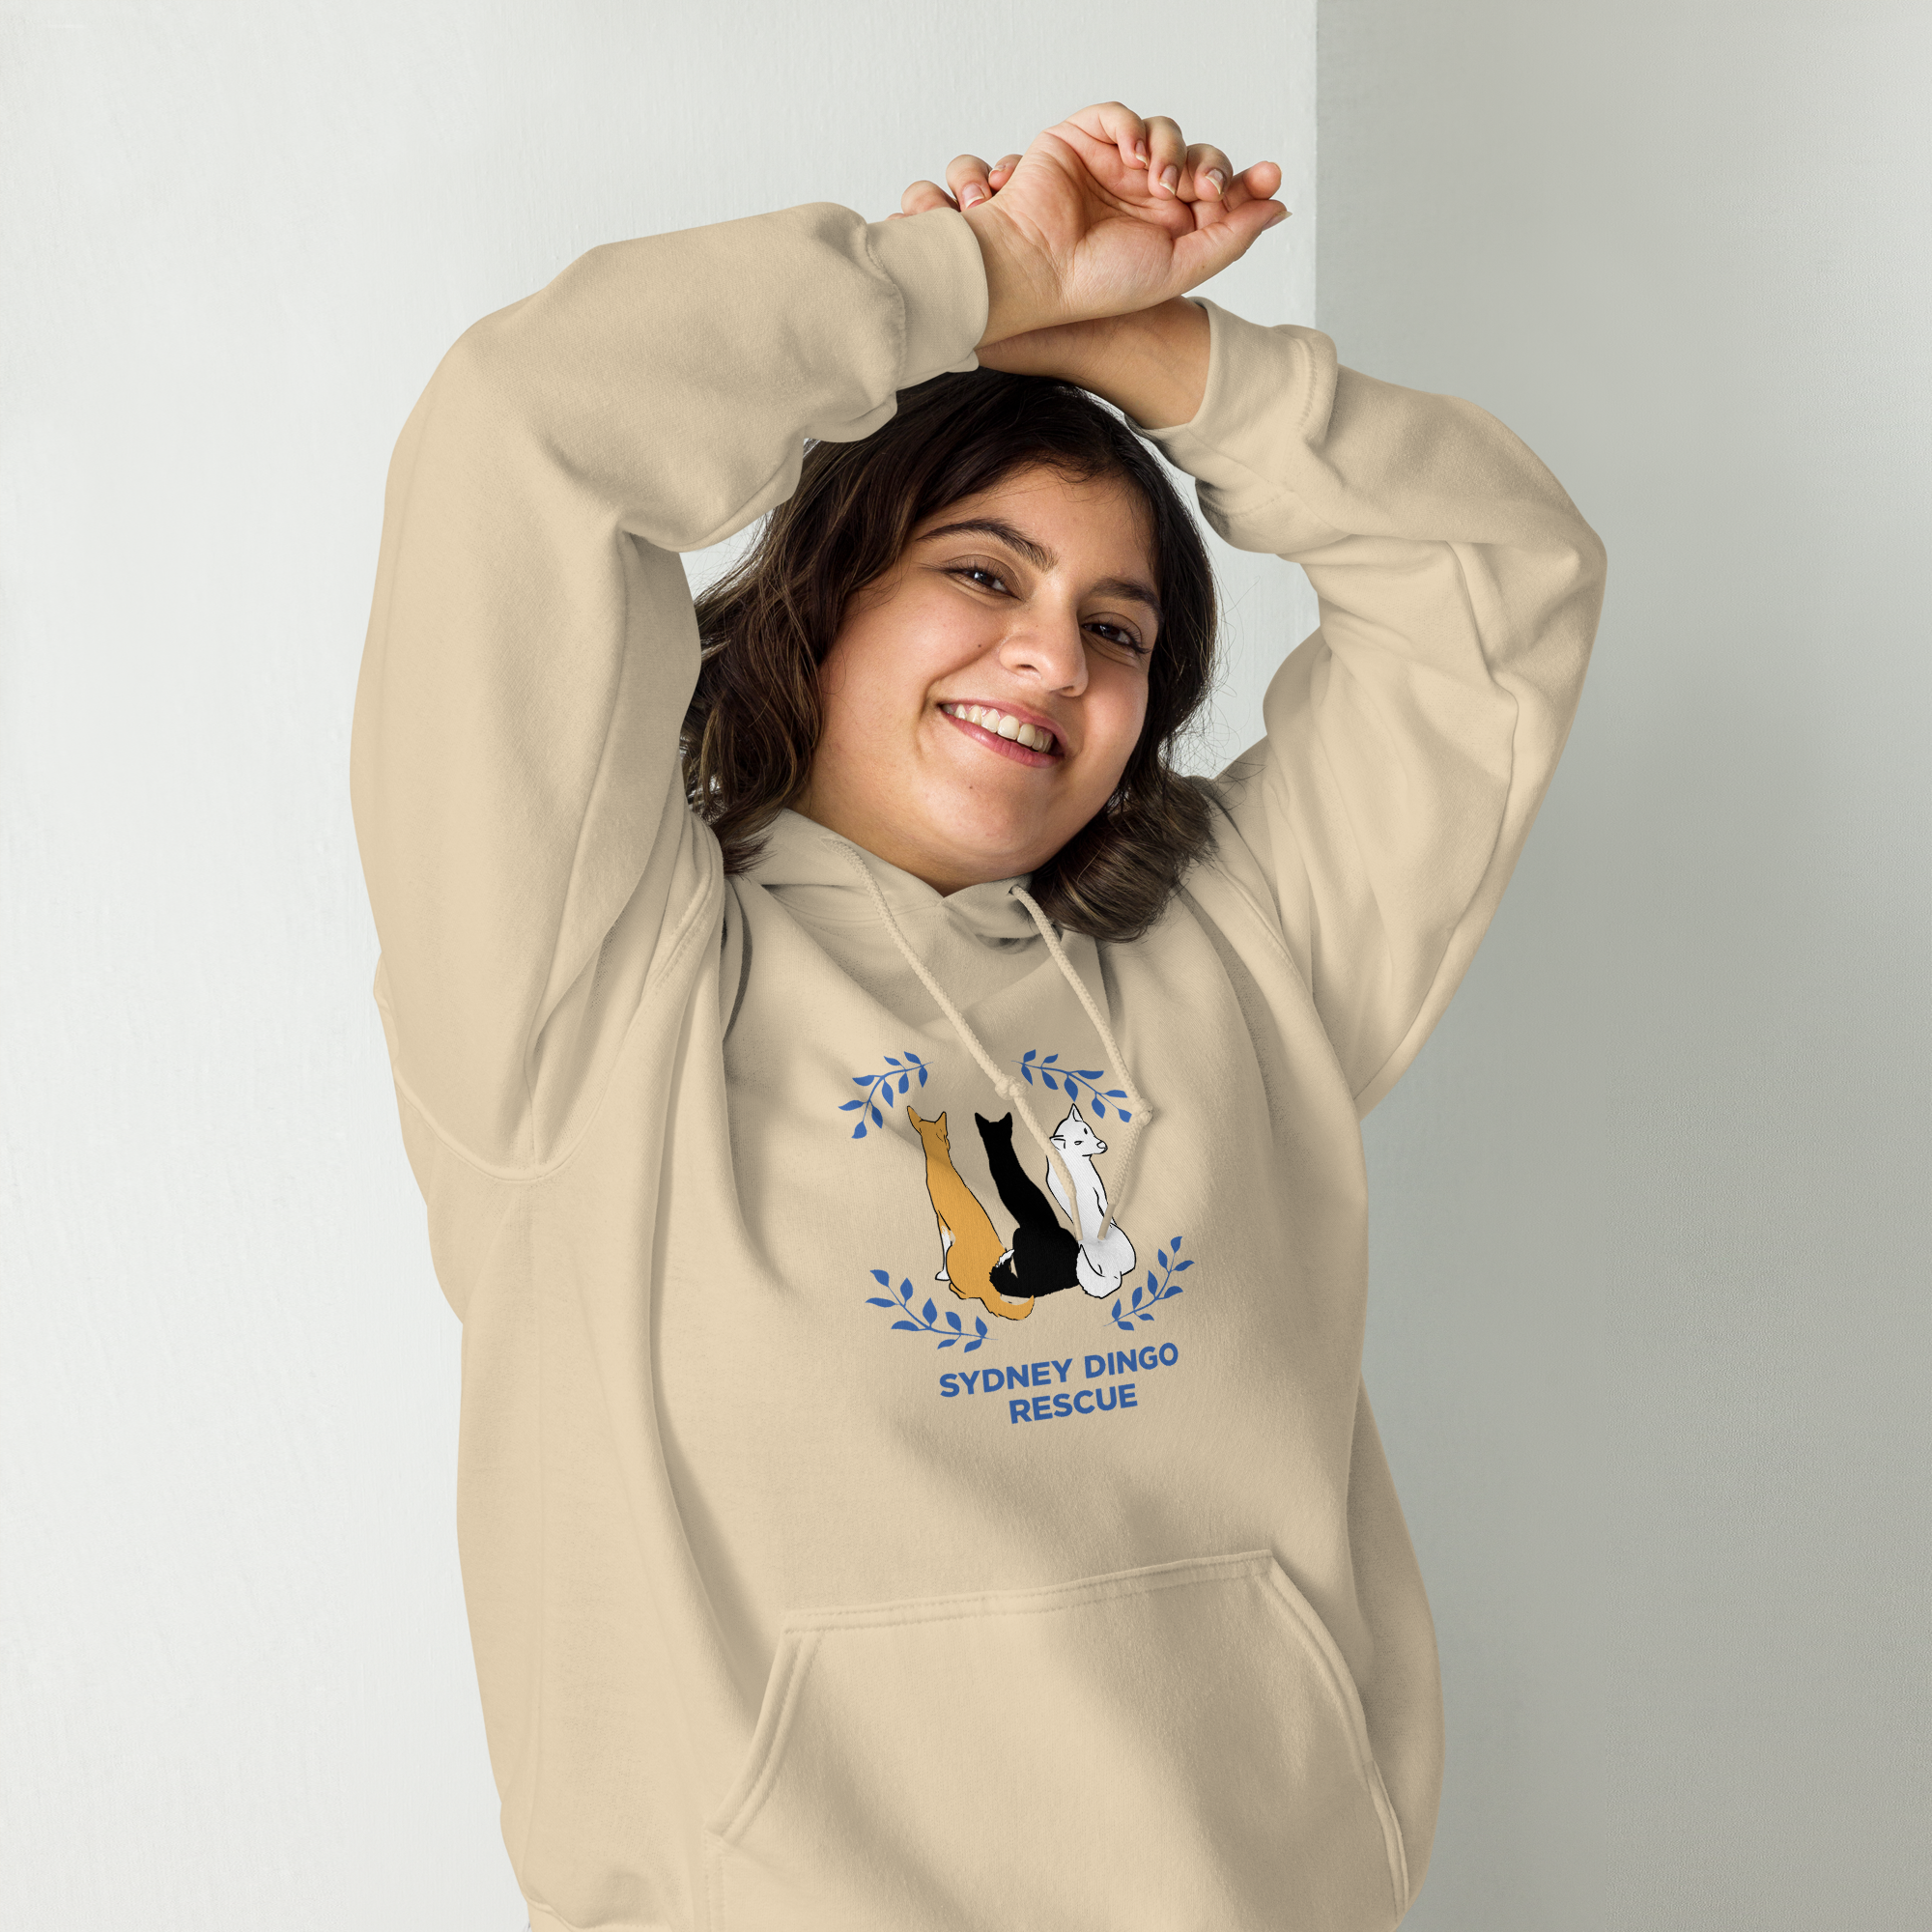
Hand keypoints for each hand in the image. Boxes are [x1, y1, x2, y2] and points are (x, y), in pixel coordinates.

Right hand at [887, 102, 1287, 349]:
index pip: (1217, 193)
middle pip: (1197, 158)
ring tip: (1159, 182)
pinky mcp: (1080, 141)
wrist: (1036, 273)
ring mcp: (1112, 166)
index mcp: (1167, 227)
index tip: (1270, 179)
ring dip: (1172, 150)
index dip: (1245, 183)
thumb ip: (1229, 239)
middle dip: (1210, 167)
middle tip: (1204, 190)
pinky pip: (1118, 114)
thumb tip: (1278, 207)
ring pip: (1164, 133)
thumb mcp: (1179, 268)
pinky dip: (1133, 125)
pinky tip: (1135, 156)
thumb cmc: (1097, 283)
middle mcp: (1142, 194)